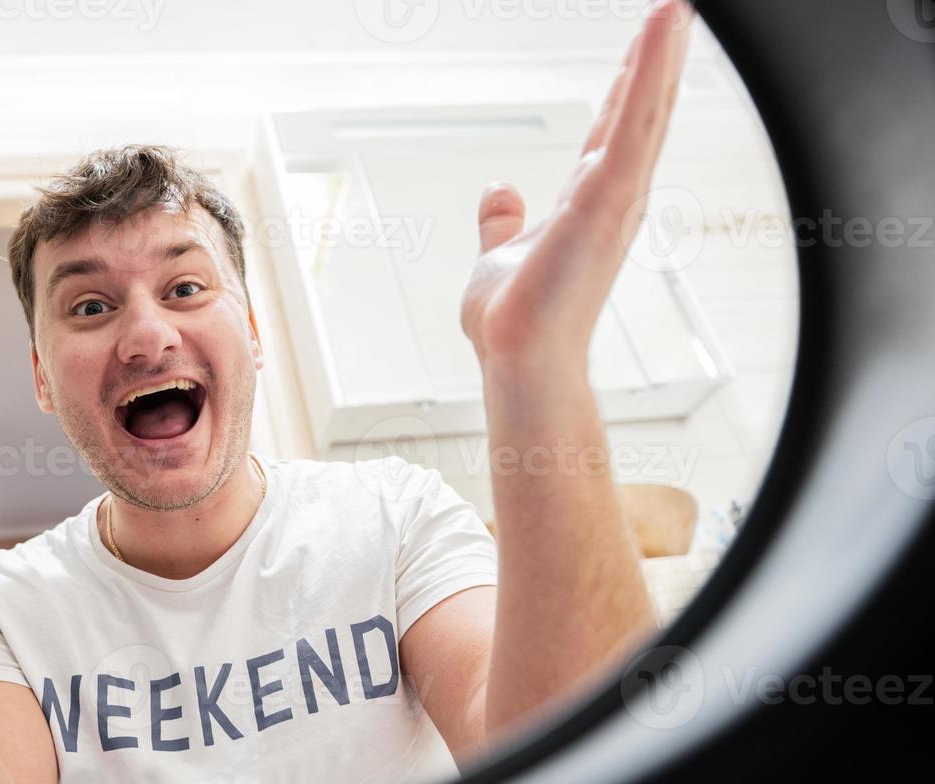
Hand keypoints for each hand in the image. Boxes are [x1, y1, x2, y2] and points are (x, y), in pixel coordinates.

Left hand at [460, 0, 692, 378]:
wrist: (517, 357)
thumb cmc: (515, 322)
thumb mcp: (498, 253)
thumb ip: (502, 221)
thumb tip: (498, 192)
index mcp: (587, 204)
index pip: (613, 130)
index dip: (629, 84)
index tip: (644, 42)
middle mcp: (610, 197)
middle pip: (639, 113)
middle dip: (657, 60)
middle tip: (676, 10)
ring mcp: (614, 196)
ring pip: (644, 111)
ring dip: (660, 56)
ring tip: (675, 7)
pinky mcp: (605, 197)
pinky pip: (632, 124)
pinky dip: (648, 74)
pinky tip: (660, 31)